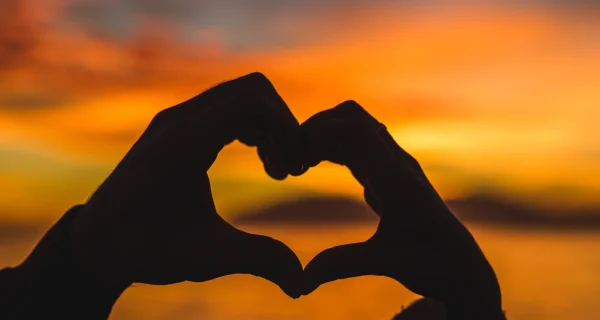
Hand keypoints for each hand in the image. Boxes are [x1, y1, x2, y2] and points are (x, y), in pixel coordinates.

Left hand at [69, 72, 303, 297]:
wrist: (99, 242)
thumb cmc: (146, 249)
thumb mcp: (206, 257)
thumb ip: (258, 260)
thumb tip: (302, 284)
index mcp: (185, 141)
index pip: (251, 98)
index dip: (286, 127)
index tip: (297, 169)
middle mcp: (180, 119)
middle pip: (253, 90)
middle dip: (283, 126)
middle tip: (293, 170)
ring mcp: (178, 119)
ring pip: (243, 97)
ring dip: (269, 128)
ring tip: (279, 172)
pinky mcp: (180, 127)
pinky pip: (229, 109)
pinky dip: (254, 129)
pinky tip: (262, 163)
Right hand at [298, 101, 504, 318]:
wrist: (459, 266)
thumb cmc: (431, 264)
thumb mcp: (386, 264)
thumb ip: (343, 265)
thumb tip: (300, 281)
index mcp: (397, 177)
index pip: (357, 128)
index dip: (321, 131)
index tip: (298, 159)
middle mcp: (396, 164)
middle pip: (352, 117)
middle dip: (317, 127)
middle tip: (292, 158)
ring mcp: (392, 167)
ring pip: (352, 129)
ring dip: (322, 137)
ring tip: (296, 165)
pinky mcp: (386, 176)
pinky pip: (353, 148)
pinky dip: (328, 149)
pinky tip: (310, 168)